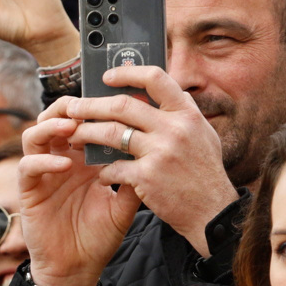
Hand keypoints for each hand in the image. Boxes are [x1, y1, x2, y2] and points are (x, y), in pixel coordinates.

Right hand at [17, 110, 141, 285]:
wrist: (79, 268)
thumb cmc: (99, 236)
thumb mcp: (125, 205)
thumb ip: (134, 177)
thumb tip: (154, 148)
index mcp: (84, 159)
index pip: (85, 122)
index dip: (95, 107)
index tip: (113, 96)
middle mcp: (62, 160)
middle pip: (56, 118)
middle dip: (69, 106)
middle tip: (86, 104)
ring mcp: (43, 174)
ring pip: (34, 134)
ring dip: (51, 125)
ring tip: (72, 127)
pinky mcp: (30, 191)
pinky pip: (28, 166)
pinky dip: (44, 160)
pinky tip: (65, 164)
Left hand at [60, 65, 238, 256]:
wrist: (212, 212)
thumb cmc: (205, 173)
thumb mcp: (203, 134)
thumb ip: (184, 113)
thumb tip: (168, 92)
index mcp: (187, 114)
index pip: (155, 79)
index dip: (127, 73)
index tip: (107, 77)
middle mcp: (174, 128)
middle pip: (122, 105)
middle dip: (91, 105)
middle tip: (73, 108)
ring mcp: (160, 152)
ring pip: (111, 133)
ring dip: (87, 134)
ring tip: (74, 137)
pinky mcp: (147, 177)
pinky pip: (113, 167)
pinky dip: (104, 172)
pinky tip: (101, 175)